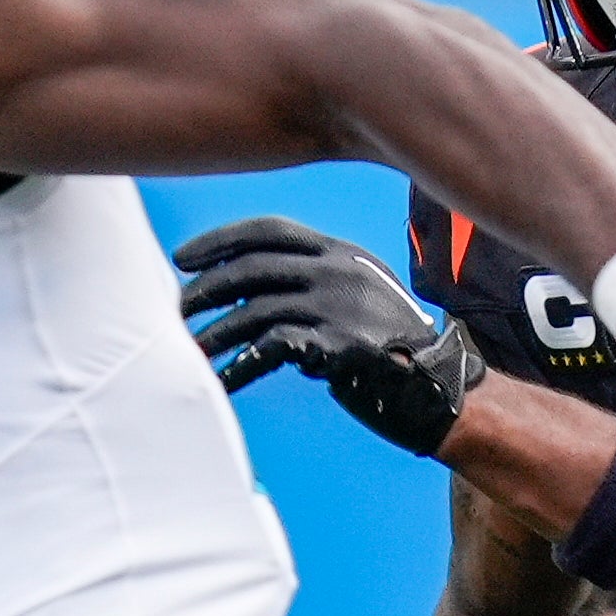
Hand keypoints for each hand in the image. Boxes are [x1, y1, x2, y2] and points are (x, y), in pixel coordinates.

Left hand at [173, 217, 485, 455]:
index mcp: (341, 252)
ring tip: (191, 352)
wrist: (438, 384)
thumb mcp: (360, 294)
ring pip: (252, 312)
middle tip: (177, 310)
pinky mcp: (335, 346)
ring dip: (214, 334)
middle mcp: (337, 271)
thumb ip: (315, 282)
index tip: (183, 259)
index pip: (269, 231)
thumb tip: (249, 292)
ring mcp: (337, 307)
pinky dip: (239, 367)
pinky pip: (268, 352)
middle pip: (252, 269)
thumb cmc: (392, 346)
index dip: (220, 241)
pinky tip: (222, 381)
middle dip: (205, 289)